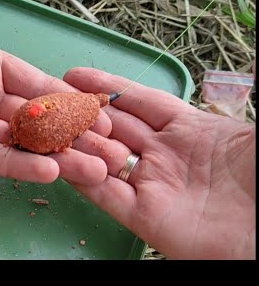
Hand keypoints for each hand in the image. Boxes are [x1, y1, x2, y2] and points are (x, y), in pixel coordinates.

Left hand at [0, 0, 111, 183]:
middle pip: (34, 118)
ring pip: (19, 143)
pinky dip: (20, 166)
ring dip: (57, 155)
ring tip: (95, 166)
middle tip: (108, 147)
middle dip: (73, 132)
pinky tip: (53, 172)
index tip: (98, 112)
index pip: (35, 84)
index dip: (67, 99)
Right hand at [62, 67, 254, 258]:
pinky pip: (105, 193)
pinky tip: (61, 162)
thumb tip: (211, 69)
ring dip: (79, 143)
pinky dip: (83, 177)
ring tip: (50, 126)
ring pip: (103, 158)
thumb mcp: (235, 129)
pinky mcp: (143, 216)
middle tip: (55, 99)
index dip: (108, 87)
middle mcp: (163, 155)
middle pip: (115, 128)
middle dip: (86, 112)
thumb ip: (209, 99)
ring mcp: (151, 185)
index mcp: (186, 129)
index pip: (138, 101)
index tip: (75, 76)